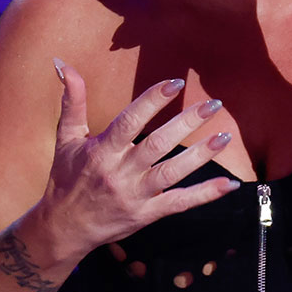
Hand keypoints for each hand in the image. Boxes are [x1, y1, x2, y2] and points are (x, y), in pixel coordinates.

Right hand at [30, 65, 239, 265]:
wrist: (64, 227)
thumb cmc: (66, 178)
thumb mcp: (66, 138)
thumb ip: (73, 101)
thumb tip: (64, 64)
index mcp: (101, 151)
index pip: (129, 122)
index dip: (152, 101)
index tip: (174, 83)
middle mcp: (119, 173)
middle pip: (157, 145)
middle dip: (186, 123)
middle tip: (212, 104)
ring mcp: (135, 195)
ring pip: (172, 173)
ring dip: (201, 154)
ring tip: (224, 136)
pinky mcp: (147, 214)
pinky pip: (180, 203)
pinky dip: (205, 194)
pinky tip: (228, 184)